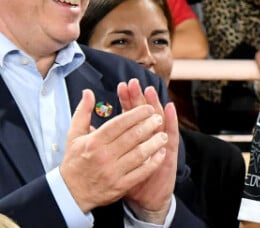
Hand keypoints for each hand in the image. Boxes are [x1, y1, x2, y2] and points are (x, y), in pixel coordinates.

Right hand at [60, 88, 168, 212]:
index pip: (120, 123)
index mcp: (94, 141)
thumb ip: (83, 112)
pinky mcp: (119, 186)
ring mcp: (112, 172)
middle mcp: (103, 156)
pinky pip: (140, 173)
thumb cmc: (74, 161)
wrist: (69, 194)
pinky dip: (152, 163)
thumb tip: (88, 92)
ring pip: (139, 154)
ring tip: (163, 135)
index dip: (136, 114)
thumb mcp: (74, 135)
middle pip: (132, 137)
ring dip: (154, 143)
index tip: (149, 108)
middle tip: (158, 119)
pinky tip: (160, 154)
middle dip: (149, 125)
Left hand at [117, 79, 178, 223]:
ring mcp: (160, 142)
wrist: (147, 199)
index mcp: (135, 136)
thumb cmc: (129, 177)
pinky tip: (169, 108)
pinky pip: (171, 134)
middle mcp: (149, 136)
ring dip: (154, 103)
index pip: (130, 114)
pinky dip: (171, 120)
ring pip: (158, 118)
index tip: (122, 86)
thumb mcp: (115, 160)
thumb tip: (92, 130)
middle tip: (134, 82)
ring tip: (150, 90)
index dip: (127, 100)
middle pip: (144, 112)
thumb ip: (106, 143)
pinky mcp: (169, 151)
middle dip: (138, 97)